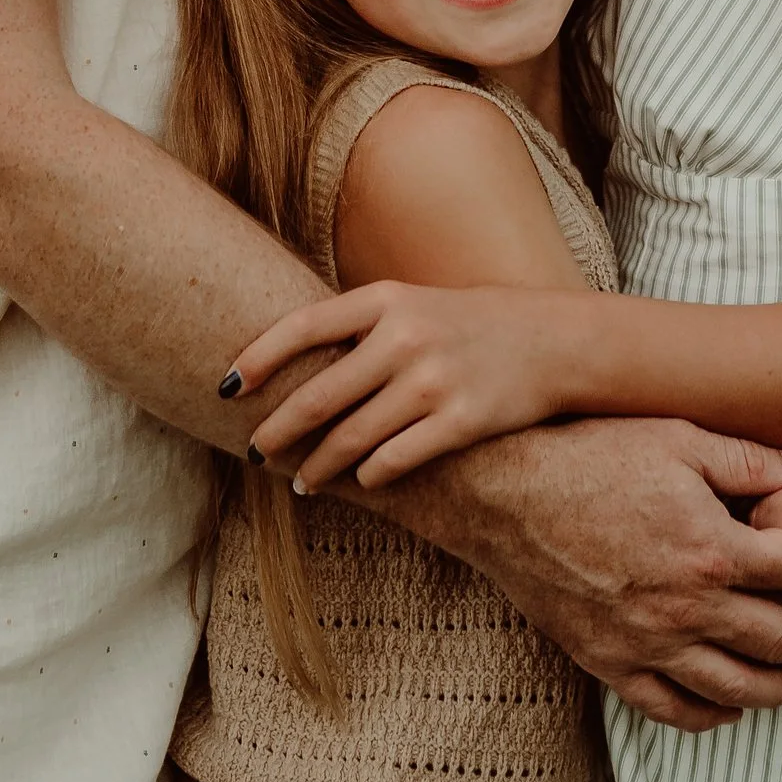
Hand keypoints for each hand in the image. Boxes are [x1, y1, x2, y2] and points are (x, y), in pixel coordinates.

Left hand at [234, 283, 584, 489]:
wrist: (555, 342)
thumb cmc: (471, 324)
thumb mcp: (414, 304)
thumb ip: (359, 328)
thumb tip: (287, 368)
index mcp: (387, 300)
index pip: (304, 327)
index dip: (257, 358)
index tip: (226, 387)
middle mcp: (406, 337)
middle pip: (319, 397)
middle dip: (277, 431)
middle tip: (255, 452)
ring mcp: (434, 381)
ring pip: (352, 439)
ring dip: (319, 467)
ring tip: (303, 481)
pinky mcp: (461, 422)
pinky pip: (394, 461)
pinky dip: (369, 477)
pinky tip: (362, 481)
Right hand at [401, 414, 781, 728]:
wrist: (503, 493)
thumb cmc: (590, 455)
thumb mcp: (677, 437)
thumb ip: (749, 460)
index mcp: (711, 549)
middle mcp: (687, 608)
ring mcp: (648, 644)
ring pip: (741, 690)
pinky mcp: (611, 664)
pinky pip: (675, 711)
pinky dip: (715, 713)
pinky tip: (733, 699)